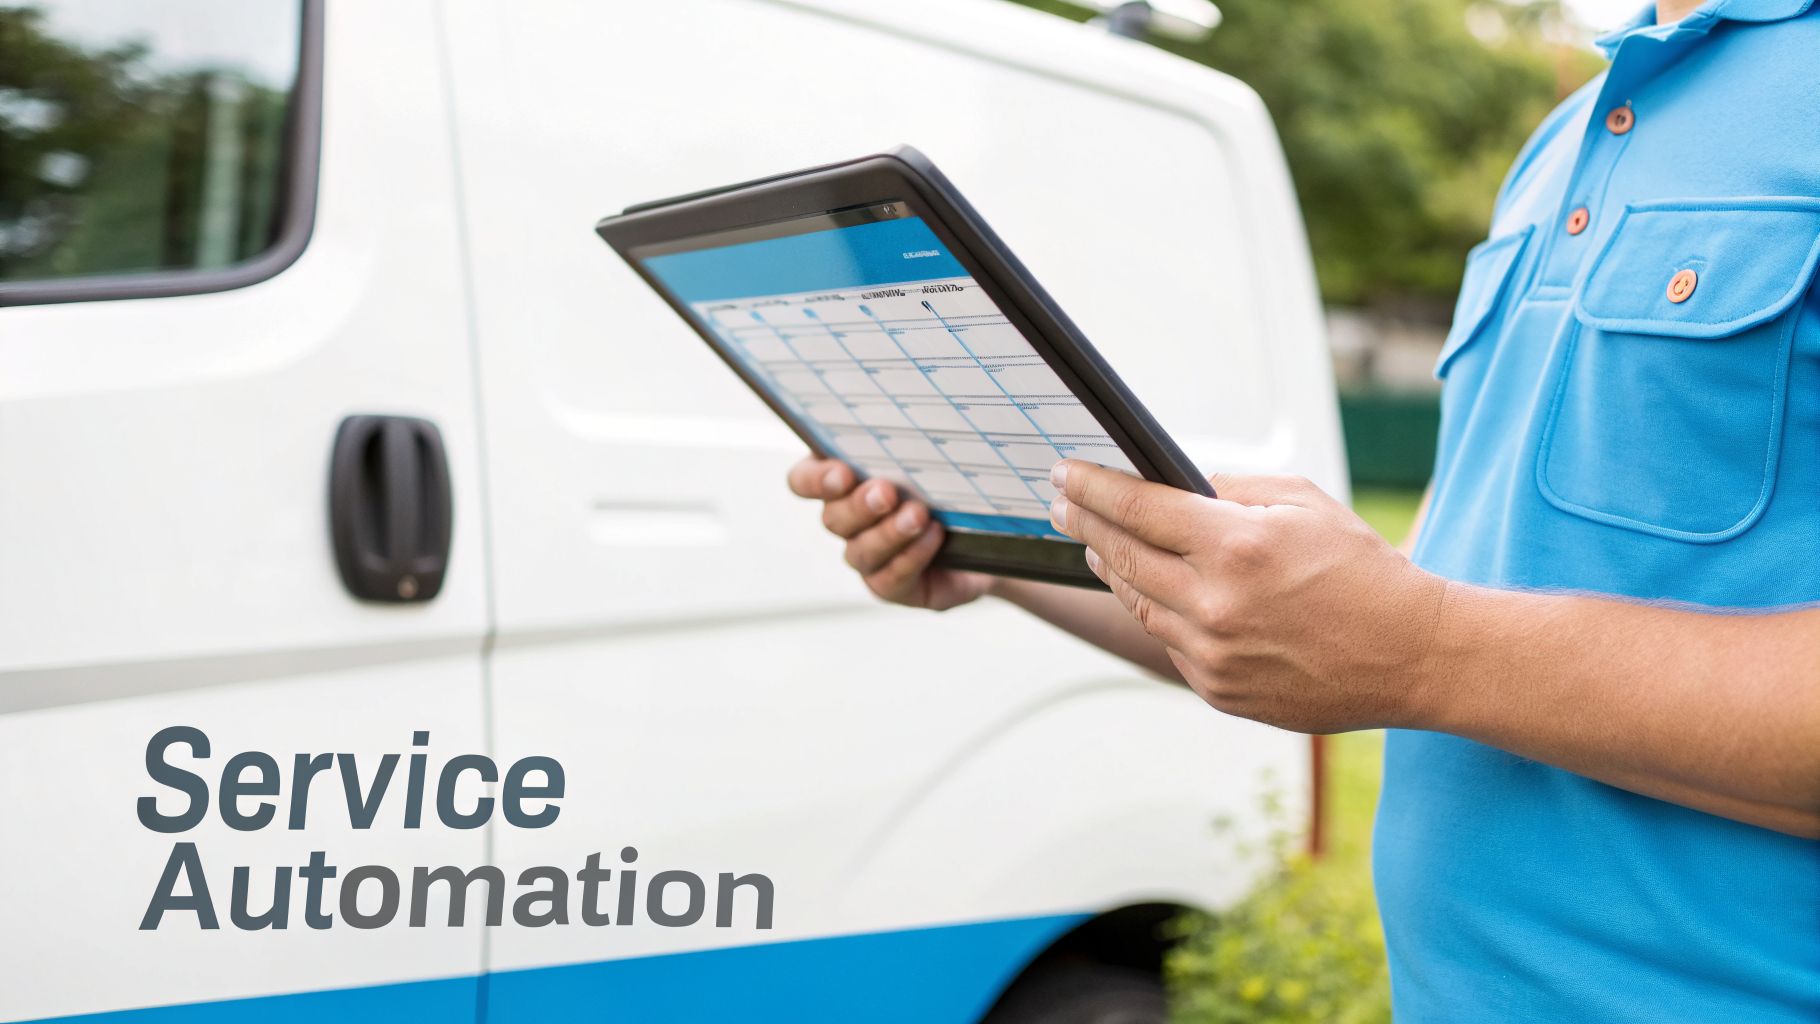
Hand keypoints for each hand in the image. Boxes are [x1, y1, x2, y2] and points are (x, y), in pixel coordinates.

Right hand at [786, 456, 994, 610]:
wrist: (991, 533)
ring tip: (919, 515)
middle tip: (887, 492)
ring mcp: (869, 556)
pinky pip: (890, 578)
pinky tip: (933, 537)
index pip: (804, 481)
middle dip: (859, 504)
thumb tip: (911, 418)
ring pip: (860, 551)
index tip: (842, 473)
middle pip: (832, 518)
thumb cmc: (954, 485)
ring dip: (888, 533)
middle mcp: (849, 521)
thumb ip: (909, 440)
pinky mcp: (892, 585)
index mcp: (846, 480)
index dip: (815, 480)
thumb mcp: (934, 455)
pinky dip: (911, 556)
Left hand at [1046, 462, 1447, 733]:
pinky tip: (1151, 591)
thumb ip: (1234, 489)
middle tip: (1062, 503)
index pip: (1137, 508)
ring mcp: (1214, 656)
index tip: (1064, 472)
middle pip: (1122, 557)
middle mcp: (1216, 605)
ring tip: (1096, 543)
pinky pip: (1171, 644)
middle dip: (1084, 523)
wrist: (1413, 656)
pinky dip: (1158, 613)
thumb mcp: (1305, 503)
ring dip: (1112, 569)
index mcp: (1237, 547)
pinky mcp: (1219, 692)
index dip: (1092, 487)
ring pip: (1138, 604)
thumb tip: (1181, 488)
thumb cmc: (1365, 571)